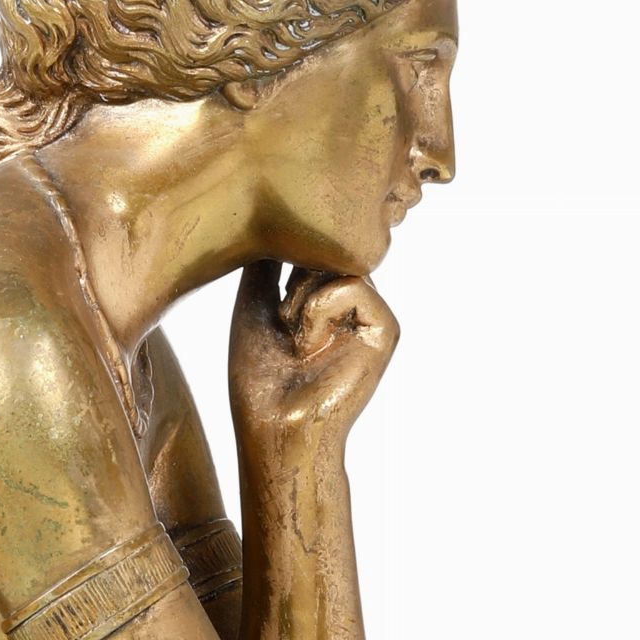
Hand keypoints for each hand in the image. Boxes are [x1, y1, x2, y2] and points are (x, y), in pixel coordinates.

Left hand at [230, 261, 397, 446]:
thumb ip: (269, 262)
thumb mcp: (253, 303)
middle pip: (329, 251)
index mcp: (324, 300)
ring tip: (292, 336)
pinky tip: (309, 344)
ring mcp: (370, 317)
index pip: (314, 249)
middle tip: (278, 321)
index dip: (288, 257)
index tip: (267, 293)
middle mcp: (351, 306)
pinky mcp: (386, 331)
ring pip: (341, 265)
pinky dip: (321, 310)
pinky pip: (355, 286)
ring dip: (303, 298)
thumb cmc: (257, 377)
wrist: (273, 426)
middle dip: (294, 278)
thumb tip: (270, 212)